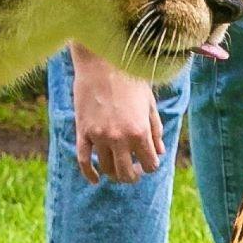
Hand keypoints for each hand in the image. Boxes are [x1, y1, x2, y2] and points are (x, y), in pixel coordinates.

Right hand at [66, 47, 167, 183]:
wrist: (102, 61)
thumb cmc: (129, 78)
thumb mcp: (149, 103)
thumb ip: (155, 130)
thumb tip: (159, 152)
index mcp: (140, 131)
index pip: (150, 164)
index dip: (150, 166)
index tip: (147, 162)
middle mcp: (120, 138)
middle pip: (127, 173)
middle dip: (133, 176)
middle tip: (133, 172)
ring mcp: (100, 136)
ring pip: (107, 169)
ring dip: (114, 174)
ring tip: (117, 170)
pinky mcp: (83, 131)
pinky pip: (84, 161)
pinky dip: (89, 174)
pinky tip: (95, 180)